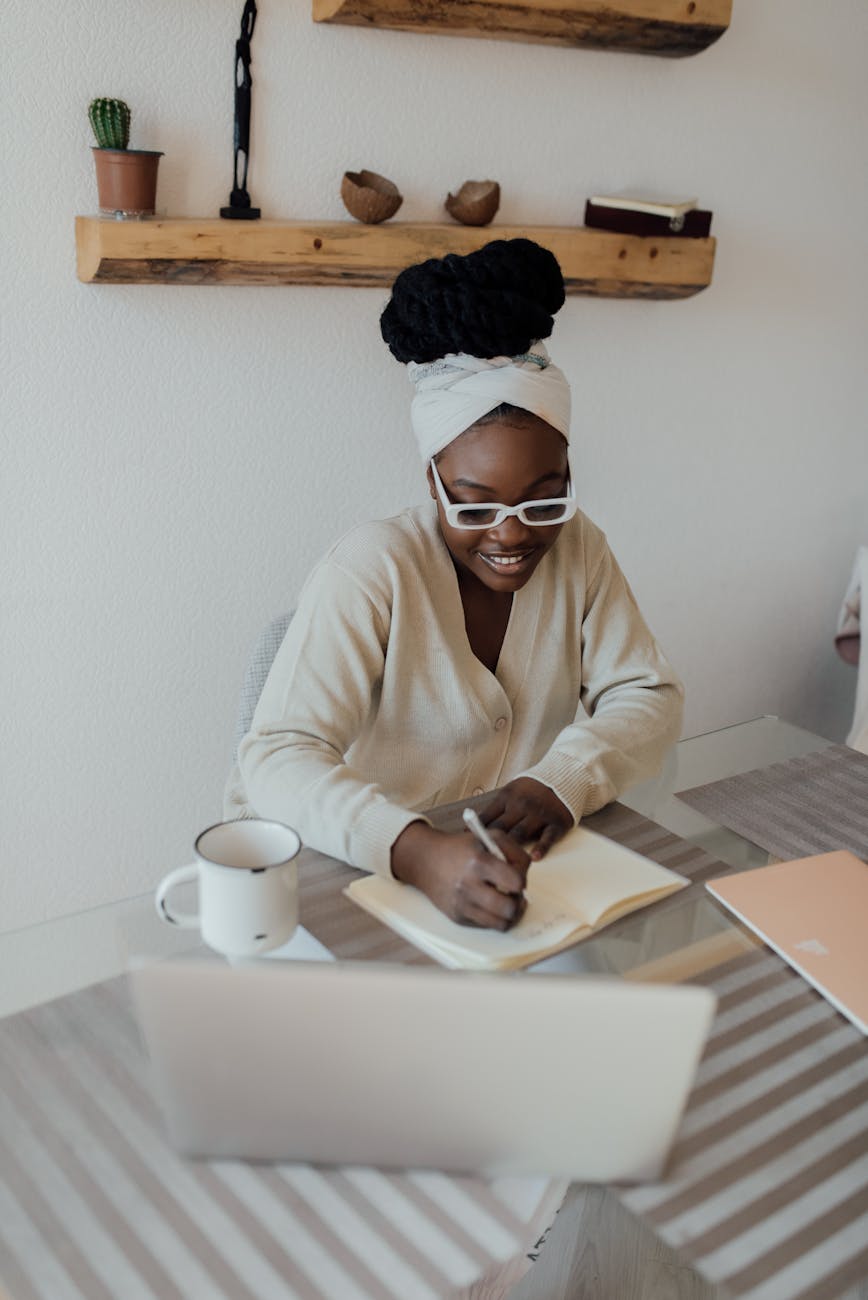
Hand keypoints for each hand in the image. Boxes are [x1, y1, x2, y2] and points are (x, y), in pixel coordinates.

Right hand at [391, 821, 529, 929]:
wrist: (425, 860)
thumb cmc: (461, 847)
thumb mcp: (489, 836)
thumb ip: (514, 851)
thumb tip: (525, 875)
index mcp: (478, 862)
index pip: (516, 882)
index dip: (522, 880)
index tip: (517, 878)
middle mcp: (468, 886)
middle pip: (510, 908)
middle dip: (518, 902)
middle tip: (514, 894)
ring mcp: (462, 904)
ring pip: (501, 924)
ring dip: (509, 914)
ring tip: (506, 902)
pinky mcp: (457, 917)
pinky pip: (487, 926)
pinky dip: (493, 918)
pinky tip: (489, 904)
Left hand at [479, 777, 572, 860]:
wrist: (562, 777)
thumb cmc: (531, 789)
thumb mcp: (510, 792)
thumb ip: (496, 809)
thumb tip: (474, 828)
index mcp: (506, 798)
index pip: (487, 818)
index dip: (475, 834)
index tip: (467, 847)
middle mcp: (521, 806)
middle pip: (501, 828)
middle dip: (490, 845)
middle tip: (482, 861)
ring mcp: (539, 814)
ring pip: (520, 834)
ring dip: (510, 849)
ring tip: (502, 864)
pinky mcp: (556, 823)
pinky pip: (547, 837)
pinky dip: (541, 848)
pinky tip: (534, 857)